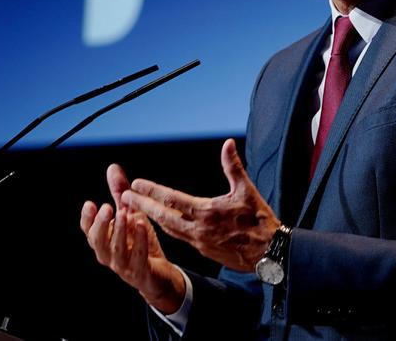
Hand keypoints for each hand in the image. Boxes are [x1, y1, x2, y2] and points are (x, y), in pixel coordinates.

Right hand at [80, 163, 186, 312]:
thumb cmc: (140, 243)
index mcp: (103, 241)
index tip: (90, 203)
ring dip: (119, 231)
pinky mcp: (138, 273)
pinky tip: (142, 225)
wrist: (158, 274)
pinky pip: (137, 257)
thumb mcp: (130, 215)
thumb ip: (120, 194)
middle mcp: (108, 254)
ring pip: (115, 250)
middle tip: (106, 207)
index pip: (88, 230)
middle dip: (101, 224)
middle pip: (98, 241)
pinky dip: (140, 241)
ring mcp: (122, 266)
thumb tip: (112, 168)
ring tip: (125, 214)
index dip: (87, 219)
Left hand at [121, 139, 279, 272]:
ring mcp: (199, 242)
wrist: (270, 253)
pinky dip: (167, 228)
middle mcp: (198, 229)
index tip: (136, 184)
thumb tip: (227, 143)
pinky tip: (162, 223)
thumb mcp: (247, 190)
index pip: (172, 199)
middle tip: (125, 197)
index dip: (152, 191)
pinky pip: (179, 237)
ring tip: (137, 209)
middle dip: (142, 206)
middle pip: (163, 216)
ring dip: (152, 218)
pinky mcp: (204, 250)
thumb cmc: (260, 220)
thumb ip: (233, 166)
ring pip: (169, 228)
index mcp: (207, 212)